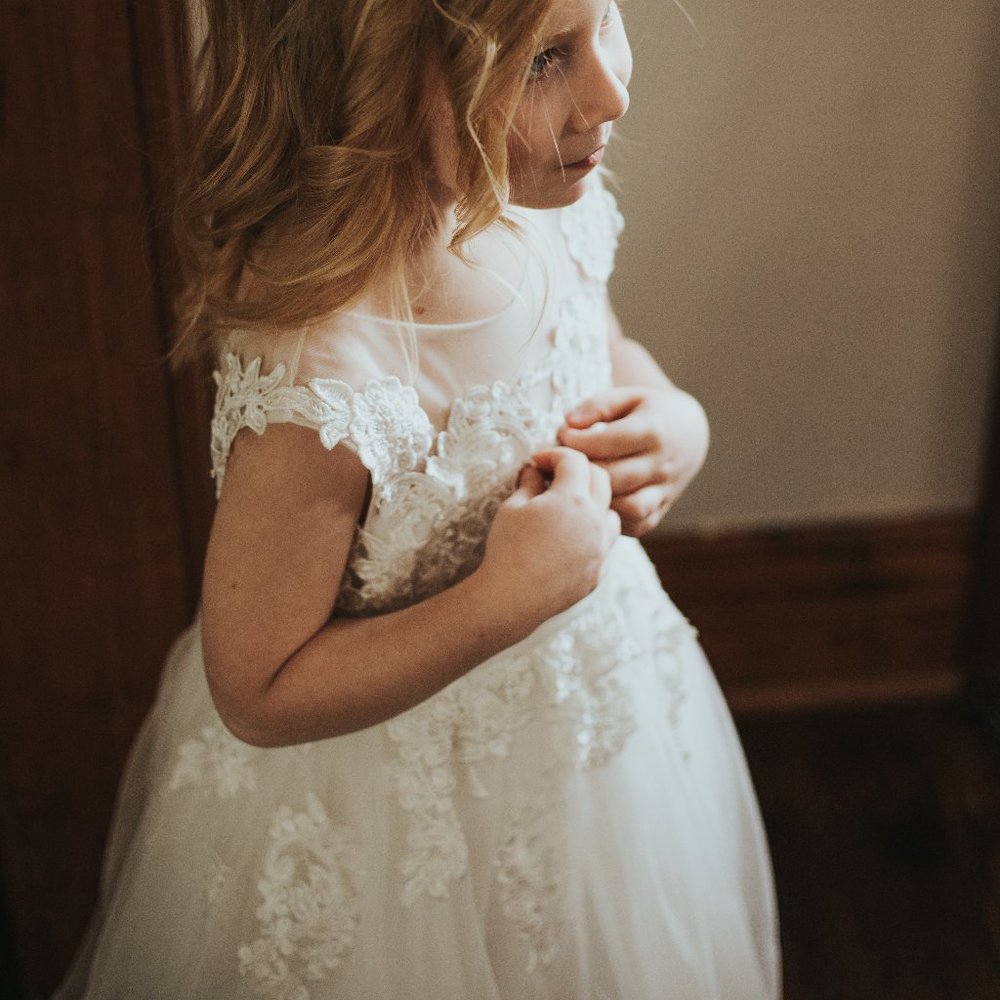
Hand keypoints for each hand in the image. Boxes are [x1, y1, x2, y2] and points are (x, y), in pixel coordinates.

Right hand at [479, 447, 619, 623]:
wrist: (512, 598)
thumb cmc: (508, 549)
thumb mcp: (512, 507)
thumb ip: (529, 483)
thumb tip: (534, 470)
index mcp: (573, 499)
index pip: (574, 461)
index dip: (554, 455)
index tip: (537, 462)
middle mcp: (595, 520)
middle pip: (601, 479)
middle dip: (578, 471)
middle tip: (554, 476)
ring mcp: (601, 548)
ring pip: (611, 512)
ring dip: (594, 502)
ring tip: (568, 508)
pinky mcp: (600, 571)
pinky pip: (606, 544)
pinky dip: (594, 533)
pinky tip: (572, 537)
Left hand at [558, 385, 708, 536]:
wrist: (689, 435)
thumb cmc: (649, 412)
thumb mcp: (628, 396)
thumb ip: (598, 405)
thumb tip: (569, 423)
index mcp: (653, 430)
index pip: (608, 441)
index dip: (576, 441)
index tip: (562, 436)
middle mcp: (661, 463)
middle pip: (614, 477)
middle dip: (582, 472)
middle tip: (562, 465)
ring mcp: (664, 491)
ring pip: (628, 508)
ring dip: (598, 500)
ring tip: (579, 486)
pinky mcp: (660, 511)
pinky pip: (637, 525)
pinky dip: (614, 520)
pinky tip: (596, 503)